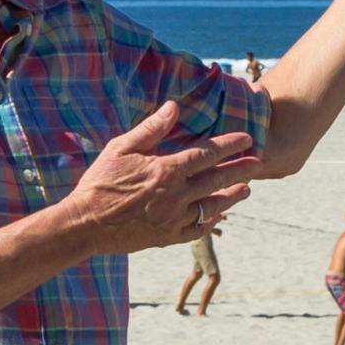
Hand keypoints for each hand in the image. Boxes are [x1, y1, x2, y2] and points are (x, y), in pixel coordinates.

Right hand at [57, 101, 258, 258]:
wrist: (84, 224)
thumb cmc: (99, 183)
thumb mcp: (121, 148)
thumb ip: (151, 129)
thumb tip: (173, 107)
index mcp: (166, 170)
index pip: (207, 154)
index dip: (230, 145)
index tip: (247, 138)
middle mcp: (176, 195)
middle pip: (217, 179)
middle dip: (241, 170)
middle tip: (259, 162)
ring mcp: (174, 219)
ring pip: (212, 206)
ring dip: (232, 197)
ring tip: (247, 190)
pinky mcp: (167, 238)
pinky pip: (197, 230)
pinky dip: (210, 222)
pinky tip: (218, 216)